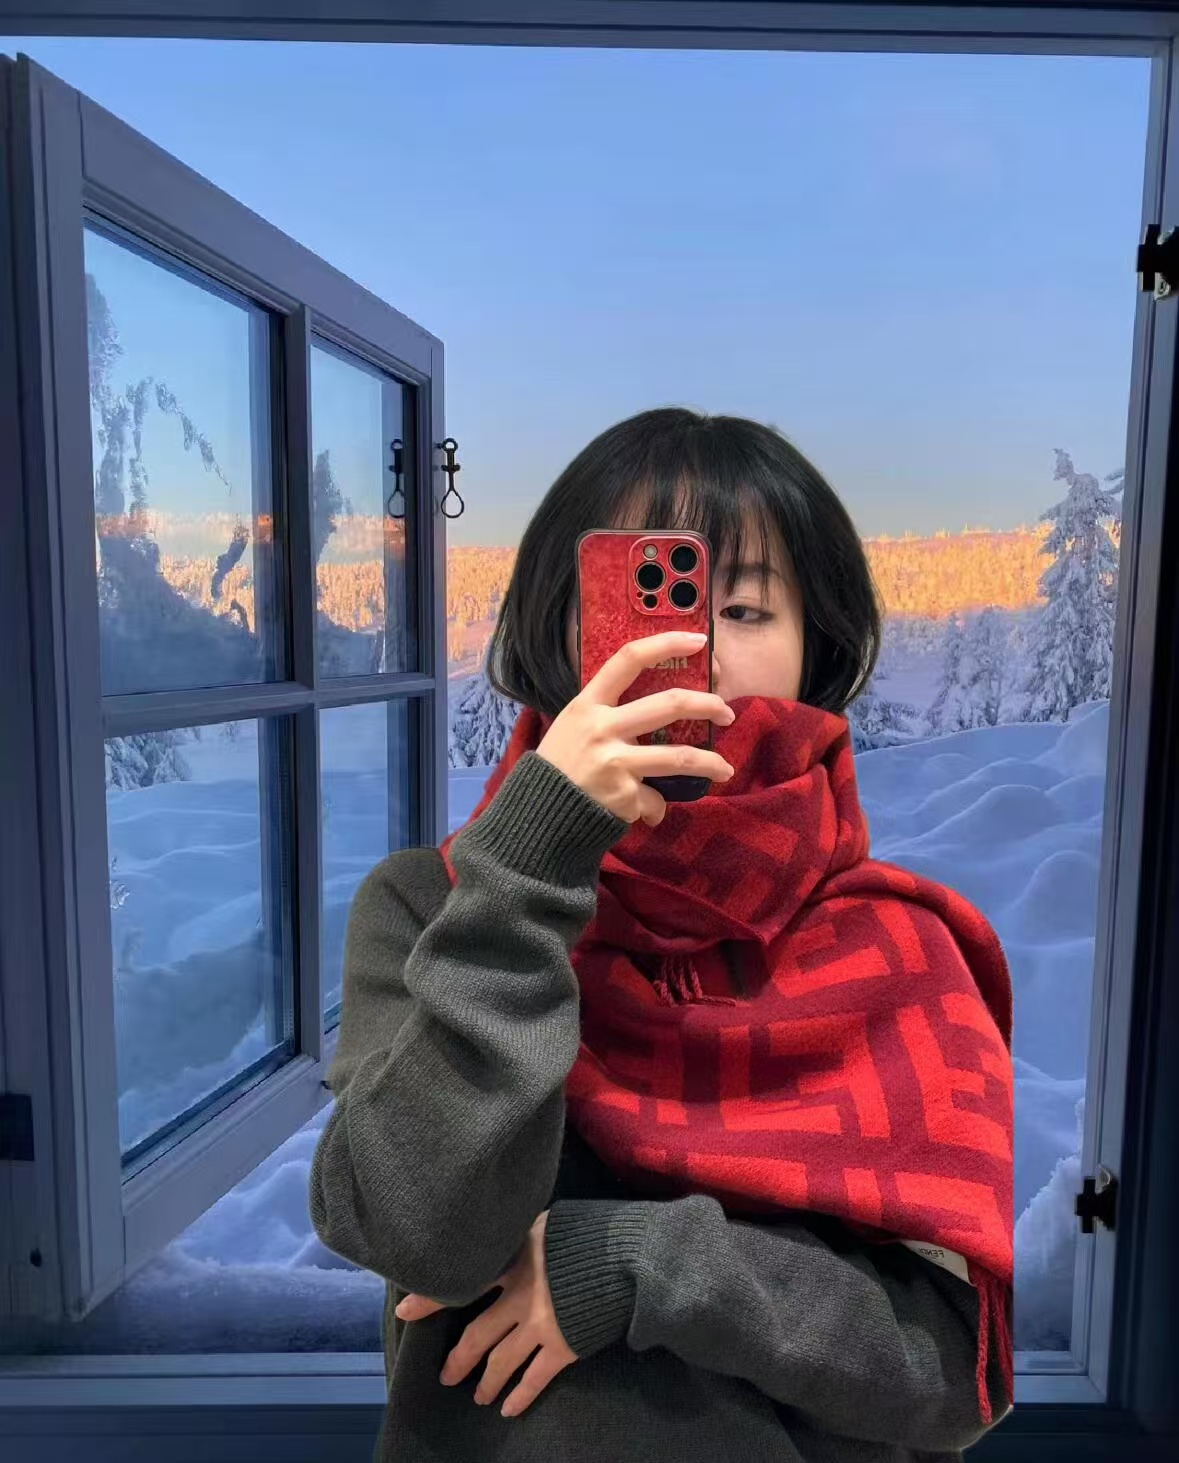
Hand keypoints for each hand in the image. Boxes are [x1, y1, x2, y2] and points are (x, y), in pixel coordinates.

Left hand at [394, 1210, 577, 1417]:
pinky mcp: (562, 1345)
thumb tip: (498, 1235)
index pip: (461, 1283)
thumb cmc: (585, 1232)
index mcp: (511, 1261)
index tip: (404, 1311)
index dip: (430, 1299)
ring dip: (486, 1382)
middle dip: (458, 1360)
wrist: (626, 1255)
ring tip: (478, 1396)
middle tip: (445, 1376)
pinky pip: (535, 1378)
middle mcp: (518, 1296)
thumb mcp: (543, 1223)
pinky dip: (520, 1396)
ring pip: (501, 1362)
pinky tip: (508, 1409)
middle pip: (477, 1335)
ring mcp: (539, 1324)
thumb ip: (518, 1237)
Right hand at [536, 630, 734, 826]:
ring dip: (710, 763)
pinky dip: (654, 807)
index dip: (666, 643)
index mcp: (587, 704)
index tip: (697, 640)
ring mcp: (614, 762)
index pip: (628, 659)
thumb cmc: (560, 767)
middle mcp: (602, 728)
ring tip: (724, 769)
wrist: (536, 817)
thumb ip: (610, 715)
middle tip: (726, 712)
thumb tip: (662, 710)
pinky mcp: (623, 795)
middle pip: (670, 704)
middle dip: (708, 705)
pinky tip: (645, 812)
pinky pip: (654, 798)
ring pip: (680, 757)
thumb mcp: (574, 727)